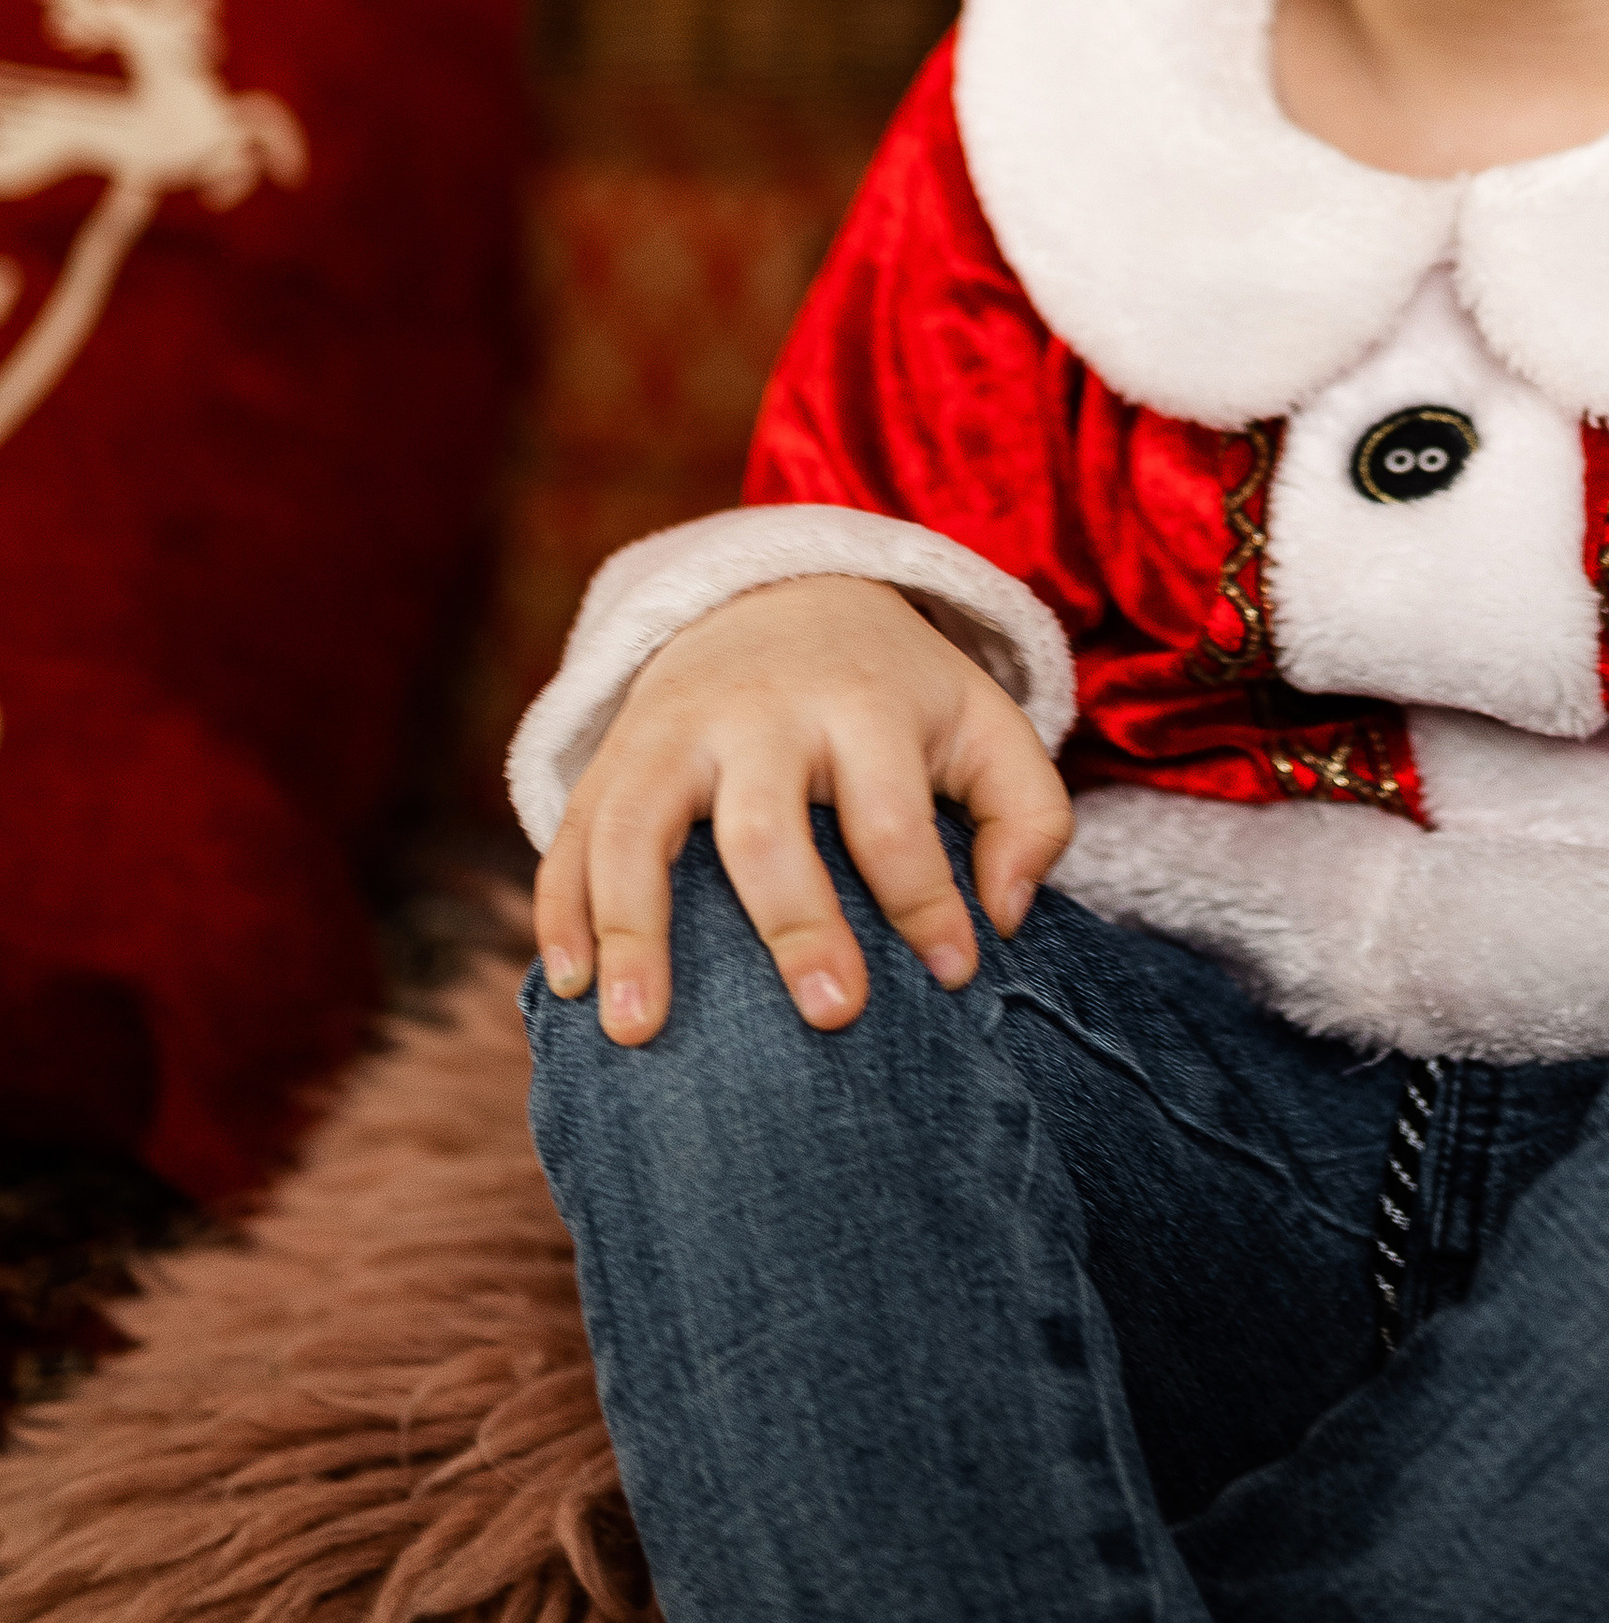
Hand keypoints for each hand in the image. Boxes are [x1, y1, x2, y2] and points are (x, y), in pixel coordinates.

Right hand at [533, 573, 1074, 1047]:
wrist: (781, 590)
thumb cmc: (896, 694)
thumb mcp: (984, 723)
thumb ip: (1029, 814)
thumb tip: (1004, 916)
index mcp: (861, 705)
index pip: (895, 819)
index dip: (927, 903)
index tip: (955, 976)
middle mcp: (760, 714)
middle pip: (767, 826)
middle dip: (797, 923)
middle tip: (831, 1015)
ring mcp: (674, 729)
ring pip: (638, 826)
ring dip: (633, 929)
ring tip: (637, 1032)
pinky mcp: (615, 752)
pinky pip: (573, 830)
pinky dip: (563, 908)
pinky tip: (571, 987)